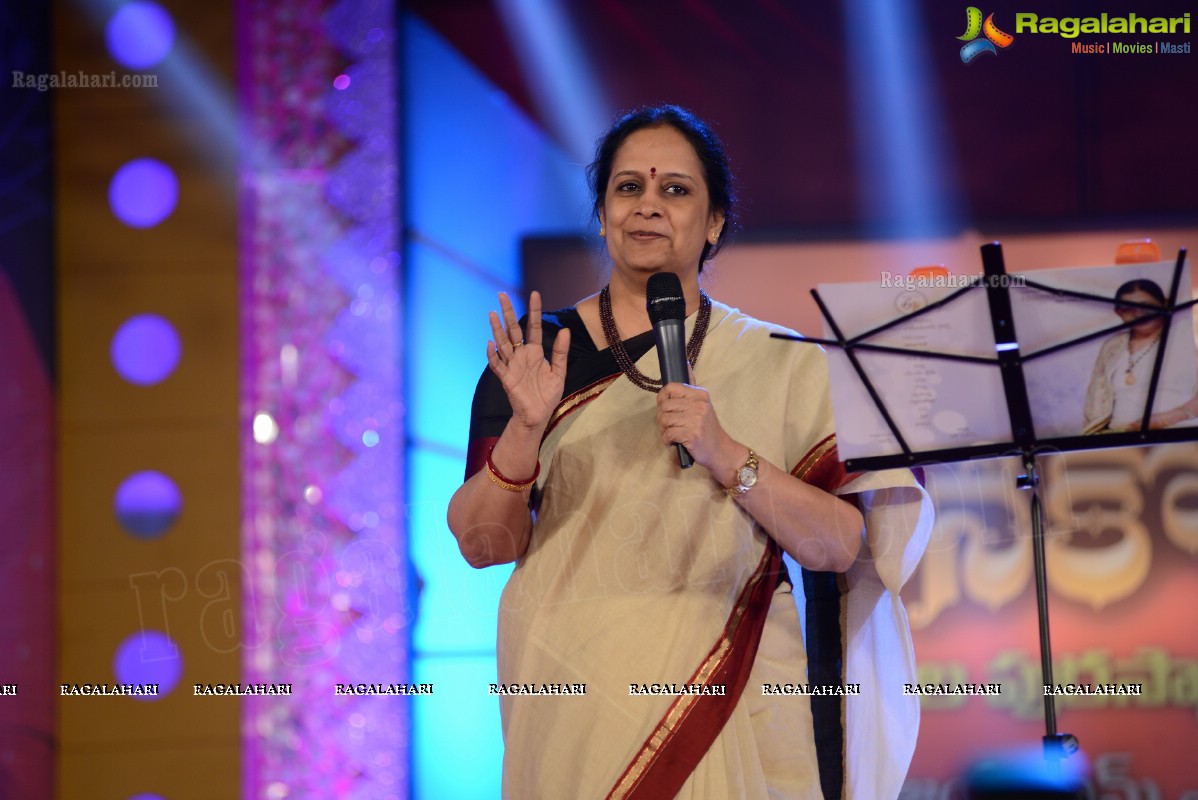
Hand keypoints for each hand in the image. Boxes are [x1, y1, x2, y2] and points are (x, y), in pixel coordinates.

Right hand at [487, 291, 569, 430]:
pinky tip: (490, 343)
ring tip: (492, 313)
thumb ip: (560, 351)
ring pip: (502, 343)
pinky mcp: (506, 378)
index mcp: (534, 351)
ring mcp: (512, 365)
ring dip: (497, 329)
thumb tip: (564, 330)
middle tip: (502, 294)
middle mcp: (521, 355)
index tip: (535, 294)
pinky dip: (493, 354)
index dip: (534, 310)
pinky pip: (497, 364)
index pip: (532, 326)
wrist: (538, 415)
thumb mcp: (559, 371)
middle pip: (513, 330)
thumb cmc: (548, 394)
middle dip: (507, 312)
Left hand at [655, 374, 739, 480]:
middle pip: (664, 405)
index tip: (665, 407)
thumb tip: (686, 363)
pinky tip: (674, 442)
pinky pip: (668, 434)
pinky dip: (667, 440)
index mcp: (700, 395)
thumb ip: (692, 386)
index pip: (671, 387)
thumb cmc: (707, 429)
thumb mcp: (703, 404)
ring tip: (672, 434)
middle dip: (662, 418)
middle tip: (670, 425)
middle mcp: (699, 405)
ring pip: (664, 419)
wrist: (721, 451)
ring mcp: (696, 420)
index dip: (662, 397)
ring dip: (664, 430)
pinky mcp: (692, 435)